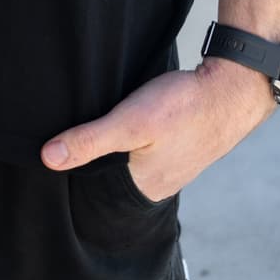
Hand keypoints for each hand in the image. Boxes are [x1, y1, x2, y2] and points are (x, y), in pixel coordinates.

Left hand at [40, 59, 275, 202]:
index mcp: (144, 187)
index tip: (53, 158)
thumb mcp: (130, 122)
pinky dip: (132, 140)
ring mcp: (171, 165)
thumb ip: (90, 141)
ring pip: (129, 163)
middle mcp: (158, 183)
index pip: (97, 191)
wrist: (231, 88)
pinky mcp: (178, 146)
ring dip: (114, 149)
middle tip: (68, 140)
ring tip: (92, 131)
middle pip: (112, 177)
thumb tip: (48, 159)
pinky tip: (125, 124)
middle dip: (93, 163)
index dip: (76, 176)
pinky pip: (145, 150)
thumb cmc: (183, 106)